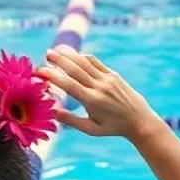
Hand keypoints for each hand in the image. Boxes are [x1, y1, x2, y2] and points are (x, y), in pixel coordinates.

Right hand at [37, 48, 156, 138]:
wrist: (139, 120)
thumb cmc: (112, 128)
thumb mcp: (91, 129)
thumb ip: (70, 120)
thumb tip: (51, 111)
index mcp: (92, 101)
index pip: (68, 85)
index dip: (52, 76)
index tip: (39, 71)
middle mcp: (99, 87)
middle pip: (75, 69)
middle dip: (59, 60)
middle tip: (46, 54)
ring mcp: (107, 79)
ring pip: (85, 62)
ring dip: (69, 54)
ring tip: (56, 50)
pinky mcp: (113, 75)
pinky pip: (95, 62)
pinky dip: (83, 57)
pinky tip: (73, 55)